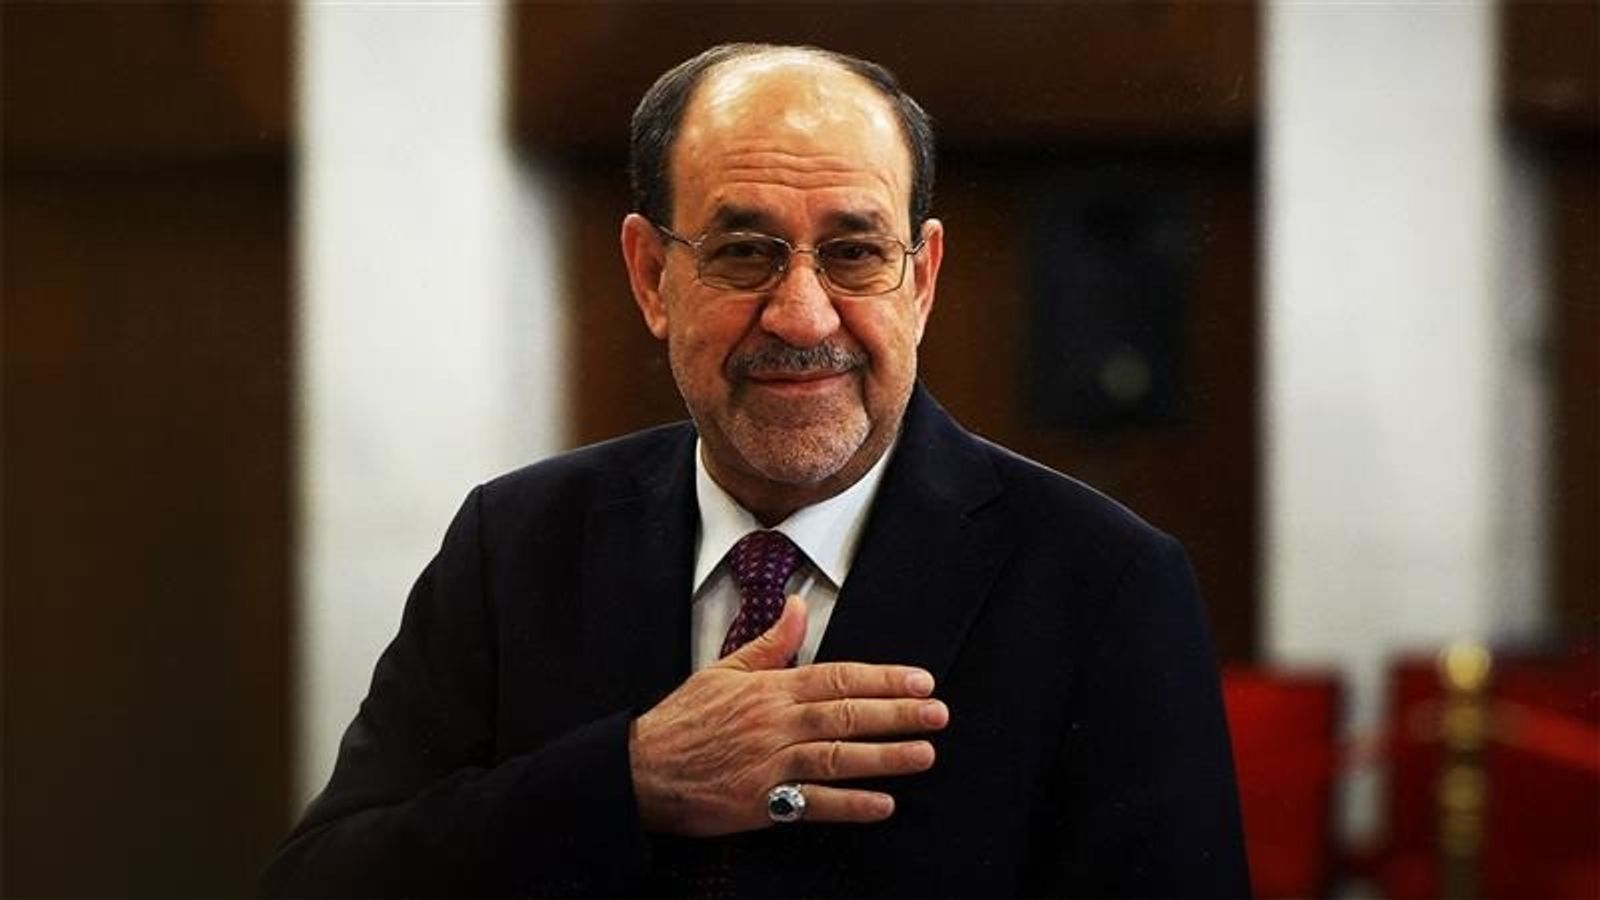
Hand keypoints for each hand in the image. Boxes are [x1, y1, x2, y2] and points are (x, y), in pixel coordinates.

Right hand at [628, 595, 948, 835]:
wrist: (640, 769)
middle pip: (846, 715)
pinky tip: (882, 804)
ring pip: (837, 757)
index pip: (837, 678)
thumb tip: (798, 605)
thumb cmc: (682, 720)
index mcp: (770, 689)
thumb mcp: (724, 669)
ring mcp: (769, 765)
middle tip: (938, 713)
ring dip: (885, 757)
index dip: (883, 679)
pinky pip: (813, 805)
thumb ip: (769, 642)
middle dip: (898, 714)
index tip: (920, 680)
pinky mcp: (760, 804)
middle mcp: (774, 724)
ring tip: (924, 754)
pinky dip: (849, 805)